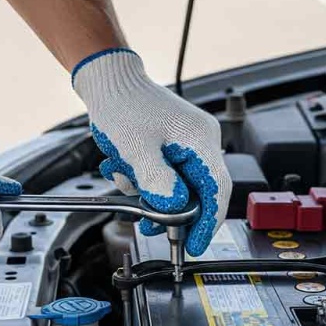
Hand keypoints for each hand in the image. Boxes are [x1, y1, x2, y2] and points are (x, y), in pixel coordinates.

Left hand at [73, 49, 230, 256]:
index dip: (207, 223)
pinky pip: (167, 173)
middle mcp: (200, 140)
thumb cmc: (122, 105)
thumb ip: (158, 182)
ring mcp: (186, 141)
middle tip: (152, 226)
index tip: (195, 245)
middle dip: (173, 211)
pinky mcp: (172, 143)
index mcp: (200, 140)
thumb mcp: (136, 150)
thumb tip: (173, 208)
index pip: (217, 190)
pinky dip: (147, 180)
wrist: (108, 80)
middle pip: (199, 191)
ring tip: (130, 192)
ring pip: (180, 185)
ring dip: (154, 195)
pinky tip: (126, 171)